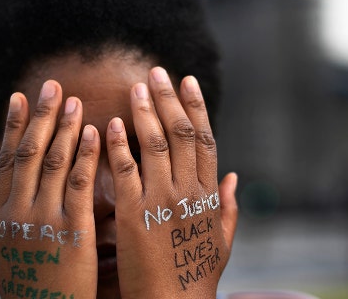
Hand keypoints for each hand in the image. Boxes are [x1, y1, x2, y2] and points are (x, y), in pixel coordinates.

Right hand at [0, 81, 98, 297]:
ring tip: (73, 99)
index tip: (18, 97)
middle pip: (28, 152)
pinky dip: (86, 155)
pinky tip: (94, 132)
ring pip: (53, 162)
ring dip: (64, 127)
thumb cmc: (25, 288)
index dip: (11, 127)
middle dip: (40, 116)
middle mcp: (19, 211)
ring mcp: (46, 219)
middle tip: (51, 85)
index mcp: (1, 214)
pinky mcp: (74, 230)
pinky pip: (80, 184)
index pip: (5, 160)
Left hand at [106, 67, 237, 297]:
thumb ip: (228, 207)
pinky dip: (120, 144)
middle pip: (182, 133)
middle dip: (168, 98)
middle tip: (156, 71)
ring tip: (136, 86)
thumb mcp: (222, 241)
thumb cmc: (195, 276)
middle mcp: (189, 192)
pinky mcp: (133, 214)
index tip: (187, 81)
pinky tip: (113, 123)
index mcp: (209, 195)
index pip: (205, 140)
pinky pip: (126, 170)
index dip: (196, 107)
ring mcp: (161, 201)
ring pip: (156, 144)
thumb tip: (234, 177)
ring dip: (145, 112)